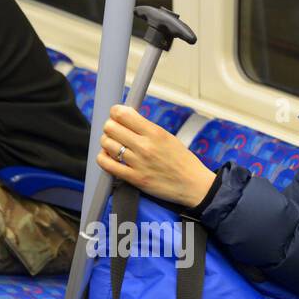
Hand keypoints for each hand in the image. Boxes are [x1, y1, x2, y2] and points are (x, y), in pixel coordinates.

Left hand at [96, 104, 216, 207]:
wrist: (194, 186)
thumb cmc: (183, 162)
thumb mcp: (168, 137)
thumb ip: (147, 128)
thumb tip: (125, 118)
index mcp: (155, 132)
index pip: (121, 113)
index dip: (115, 113)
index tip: (118, 117)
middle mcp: (145, 146)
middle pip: (110, 127)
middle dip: (111, 128)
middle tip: (117, 133)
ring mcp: (138, 163)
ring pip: (106, 144)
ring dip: (107, 143)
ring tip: (115, 147)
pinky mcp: (135, 178)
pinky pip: (106, 164)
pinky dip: (103, 159)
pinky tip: (110, 158)